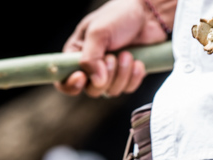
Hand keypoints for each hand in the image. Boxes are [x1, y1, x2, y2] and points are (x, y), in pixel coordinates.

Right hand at [56, 0, 172, 97]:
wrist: (149, 15)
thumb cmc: (119, 17)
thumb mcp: (98, 32)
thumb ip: (90, 58)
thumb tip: (96, 83)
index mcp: (76, 53)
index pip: (64, 79)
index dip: (70, 85)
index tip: (82, 78)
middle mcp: (91, 66)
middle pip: (92, 90)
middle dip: (106, 75)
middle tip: (112, 56)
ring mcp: (110, 73)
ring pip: (111, 91)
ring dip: (122, 74)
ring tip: (127, 54)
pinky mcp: (128, 76)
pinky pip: (128, 89)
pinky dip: (134, 77)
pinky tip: (138, 62)